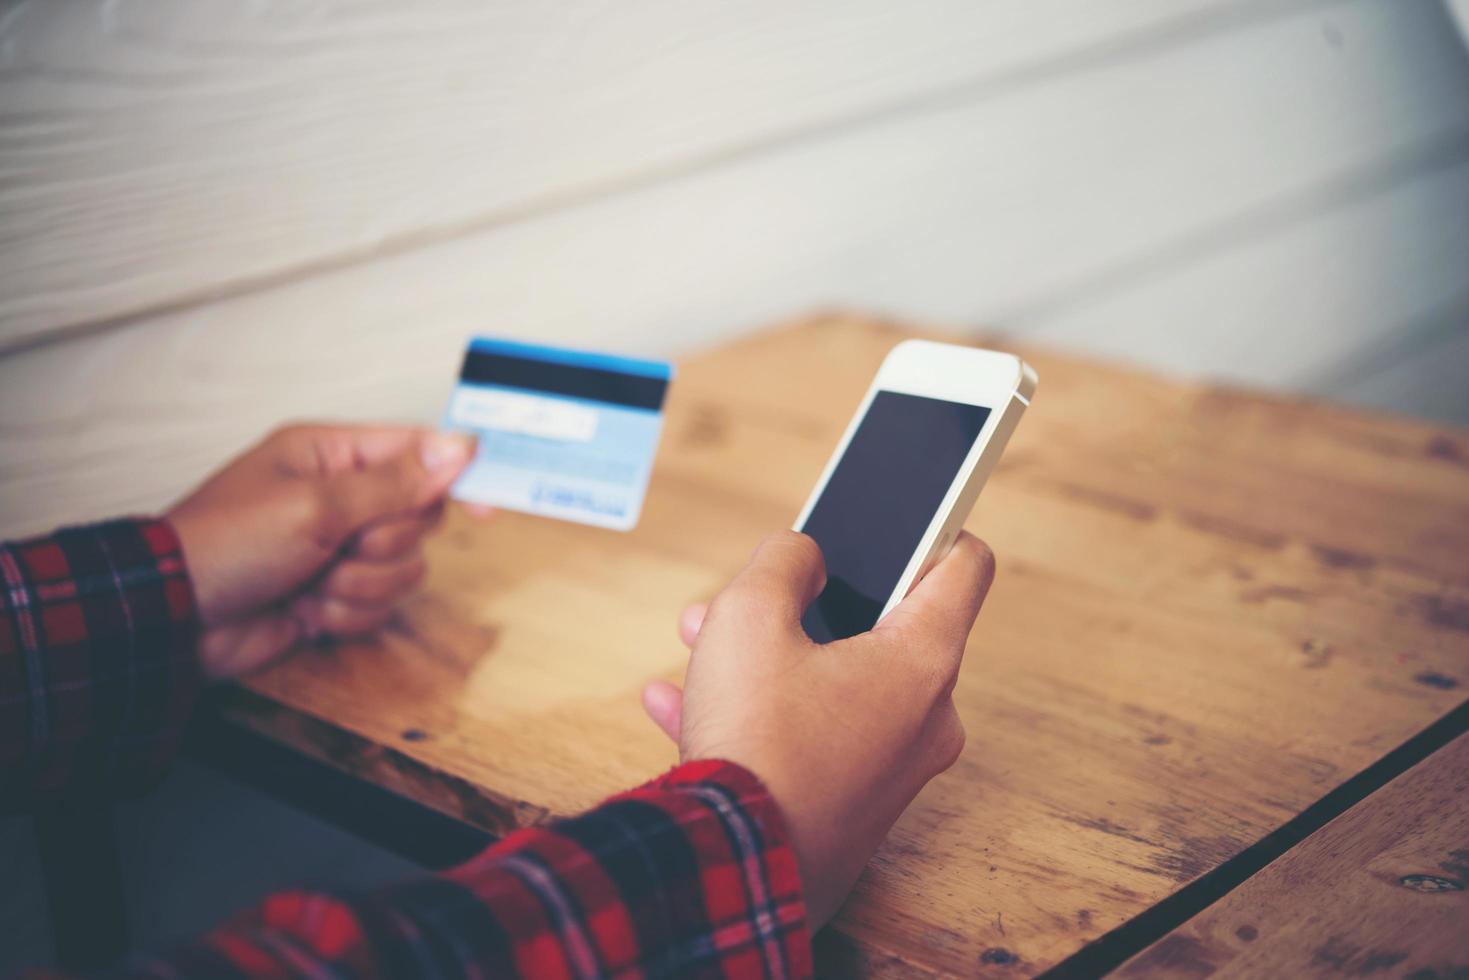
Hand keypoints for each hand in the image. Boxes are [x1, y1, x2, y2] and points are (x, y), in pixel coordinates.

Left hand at [167, 424, 475, 680]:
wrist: (177, 620)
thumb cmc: (229, 544)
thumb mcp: (316, 504)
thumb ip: (394, 481)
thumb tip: (460, 446)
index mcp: (330, 455)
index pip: (416, 451)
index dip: (455, 475)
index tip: (487, 506)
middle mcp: (341, 497)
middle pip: (420, 515)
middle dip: (386, 541)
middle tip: (340, 544)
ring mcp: (339, 548)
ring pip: (405, 566)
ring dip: (361, 582)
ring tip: (311, 580)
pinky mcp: (336, 594)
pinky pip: (380, 604)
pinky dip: (347, 612)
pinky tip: (306, 608)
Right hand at [641, 530, 993, 927]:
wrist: (733, 872)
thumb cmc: (754, 742)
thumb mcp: (748, 617)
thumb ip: (784, 561)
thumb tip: (803, 555)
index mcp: (922, 661)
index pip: (965, 566)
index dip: (935, 527)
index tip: (904, 517)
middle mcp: (924, 719)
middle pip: (884, 629)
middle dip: (810, 601)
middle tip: (755, 590)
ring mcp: (892, 770)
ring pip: (837, 685)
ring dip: (772, 656)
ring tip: (700, 641)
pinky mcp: (852, 809)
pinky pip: (812, 741)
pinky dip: (761, 715)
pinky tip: (681, 704)